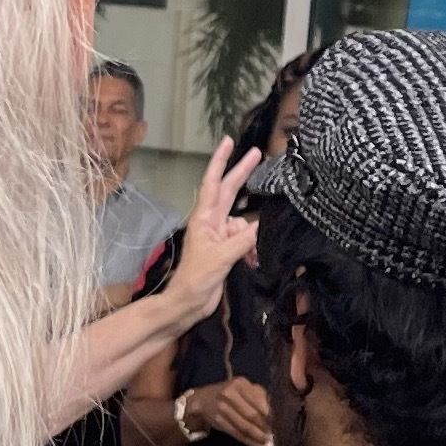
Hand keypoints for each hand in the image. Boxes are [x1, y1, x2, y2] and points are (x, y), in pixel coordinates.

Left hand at [148, 145, 263, 325]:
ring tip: (250, 258)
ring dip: (251, 237)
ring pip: (244, 224)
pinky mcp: (226, 250)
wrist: (187, 304)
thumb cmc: (196, 279)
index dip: (220, 161)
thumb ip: (241, 240)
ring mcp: (219, 236)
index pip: (213, 183)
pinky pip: (246, 240)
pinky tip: (251, 263)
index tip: (228, 141)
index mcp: (204, 218)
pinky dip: (251, 250)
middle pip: (230, 192)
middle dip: (242, 173)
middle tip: (258, 152)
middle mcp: (211, 222)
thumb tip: (258, 226)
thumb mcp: (220, 257)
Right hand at [185, 378, 276, 445]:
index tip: (283, 423)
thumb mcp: (243, 388)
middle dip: (266, 428)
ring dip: (259, 438)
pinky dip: (250, 442)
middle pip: (252, 415)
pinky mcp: (219, 421)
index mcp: (240, 383)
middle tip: (278, 437)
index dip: (272, 414)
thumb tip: (277, 417)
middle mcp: (230, 394)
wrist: (203, 400)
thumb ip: (259, 397)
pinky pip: (237, 434)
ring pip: (245, 426)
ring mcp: (222, 408)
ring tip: (271, 445)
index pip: (260, 400)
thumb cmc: (230, 393)